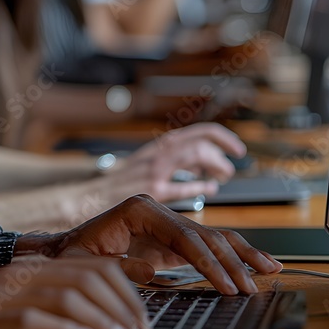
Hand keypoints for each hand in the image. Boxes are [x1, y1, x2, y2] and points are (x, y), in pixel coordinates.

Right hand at [0, 256, 151, 328]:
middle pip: (85, 276)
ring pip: (66, 294)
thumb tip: (93, 322)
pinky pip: (31, 319)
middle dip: (123, 306)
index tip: (141, 320)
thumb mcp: (6, 314)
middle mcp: (13, 275)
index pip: (89, 265)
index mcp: (23, 271)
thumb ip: (43, 309)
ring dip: (103, 319)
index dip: (124, 290)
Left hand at [18, 194, 281, 294]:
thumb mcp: (91, 263)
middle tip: (254, 287)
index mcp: (138, 210)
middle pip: (205, 235)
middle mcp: (157, 210)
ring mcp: (166, 222)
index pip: (184, 237)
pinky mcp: (171, 238)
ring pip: (213, 236)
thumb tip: (151, 269)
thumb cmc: (74, 255)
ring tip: (270, 270)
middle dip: (232, 263)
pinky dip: (231, 256)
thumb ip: (119, 265)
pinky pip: (207, 245)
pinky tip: (253, 265)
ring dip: (242, 255)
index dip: (209, 263)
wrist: (64, 249)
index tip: (228, 285)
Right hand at [109, 123, 245, 201]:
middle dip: (222, 150)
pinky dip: (200, 186)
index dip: (222, 137)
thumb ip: (174, 164)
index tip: (236, 148)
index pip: (197, 131)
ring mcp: (154, 169)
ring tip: (223, 176)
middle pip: (199, 140)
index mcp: (158, 146)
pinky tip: (209, 189)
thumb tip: (202, 170)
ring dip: (215, 164)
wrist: (92, 197)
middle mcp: (157, 153)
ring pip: (194, 154)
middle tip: (231, 166)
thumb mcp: (146, 164)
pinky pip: (183, 184)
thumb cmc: (120, 185)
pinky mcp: (152, 189)